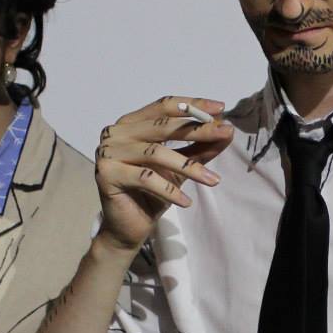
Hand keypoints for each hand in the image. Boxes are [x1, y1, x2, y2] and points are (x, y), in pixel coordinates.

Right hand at [92, 97, 231, 251]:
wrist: (128, 228)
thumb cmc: (152, 194)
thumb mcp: (181, 167)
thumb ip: (199, 148)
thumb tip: (226, 131)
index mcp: (131, 123)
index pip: (163, 106)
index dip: (192, 104)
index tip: (221, 108)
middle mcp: (116, 133)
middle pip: (162, 126)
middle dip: (197, 130)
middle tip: (224, 134)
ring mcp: (108, 152)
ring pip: (155, 153)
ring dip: (188, 166)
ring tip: (212, 180)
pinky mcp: (106, 174)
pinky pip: (145, 178)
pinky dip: (168, 190)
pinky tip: (186, 201)